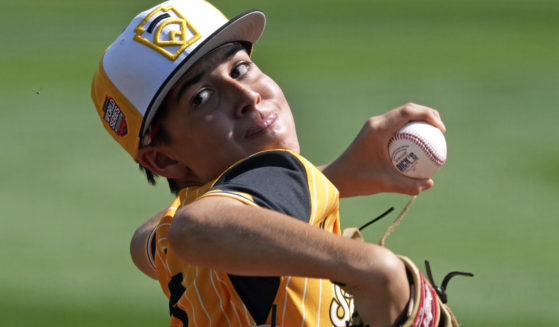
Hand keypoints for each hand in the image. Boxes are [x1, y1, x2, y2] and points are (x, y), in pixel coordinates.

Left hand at [320, 103, 445, 196]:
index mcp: (379, 128)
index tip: (441, 130)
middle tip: (441, 130)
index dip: (429, 115)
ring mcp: (374, 126)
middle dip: (427, 115)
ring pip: (401, 116)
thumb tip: (430, 184)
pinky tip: (418, 147)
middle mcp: (376, 122)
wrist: (336, 177)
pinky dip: (409, 131)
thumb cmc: (358, 179)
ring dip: (418, 121)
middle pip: (407, 109)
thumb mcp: (385, 184)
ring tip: (433, 136)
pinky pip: (396, 126)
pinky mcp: (373, 132)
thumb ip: (408, 185)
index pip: (408, 111)